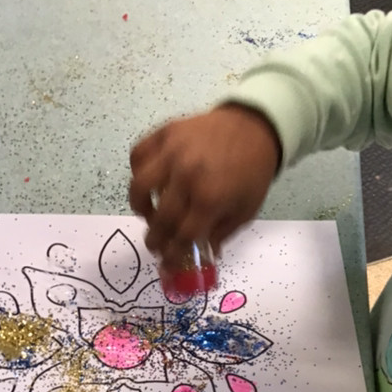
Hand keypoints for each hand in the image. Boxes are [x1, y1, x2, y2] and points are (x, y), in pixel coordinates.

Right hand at [129, 104, 281, 257]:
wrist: (254, 127)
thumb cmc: (252, 172)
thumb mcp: (245, 211)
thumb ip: (221, 234)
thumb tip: (203, 254)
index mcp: (210, 199)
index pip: (181, 236)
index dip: (172, 255)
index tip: (167, 264)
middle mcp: (187, 176)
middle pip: (160, 218)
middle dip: (155, 239)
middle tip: (156, 244)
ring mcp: (173, 152)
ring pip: (139, 186)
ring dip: (139, 206)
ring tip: (147, 212)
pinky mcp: (165, 132)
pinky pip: (138, 154)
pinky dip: (137, 170)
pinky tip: (148, 180)